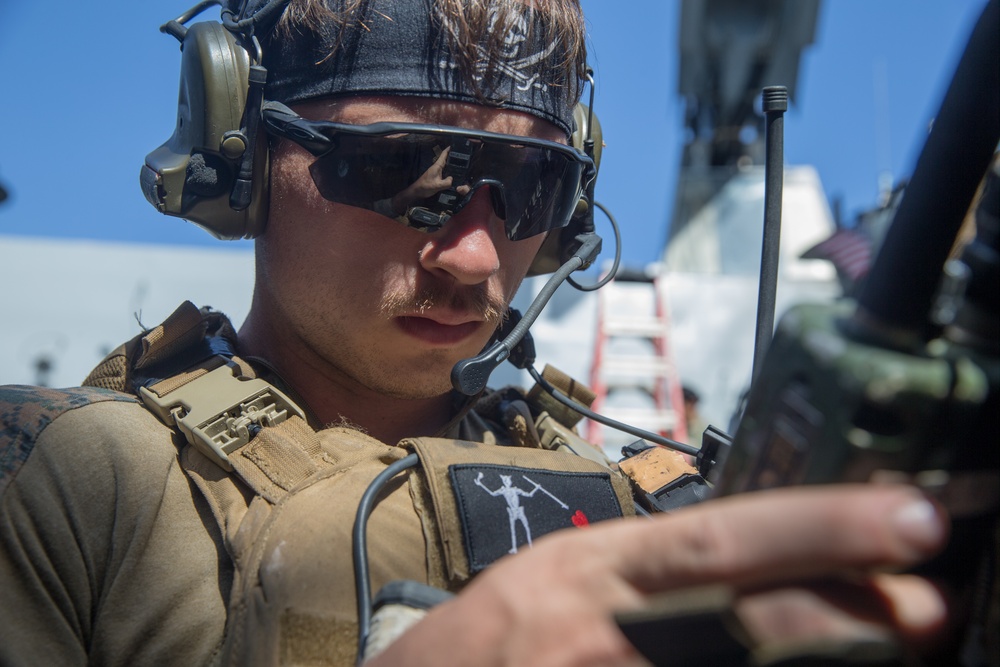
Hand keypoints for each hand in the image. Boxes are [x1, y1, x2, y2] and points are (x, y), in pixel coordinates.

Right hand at [370, 484, 949, 666]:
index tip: (902, 518)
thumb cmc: (490, 640)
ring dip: (812, 658)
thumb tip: (761, 574)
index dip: (815, 528)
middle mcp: (596, 618)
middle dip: (838, 603)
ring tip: (892, 640)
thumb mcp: (564, 579)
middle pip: (735, 605)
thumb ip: (651, 573)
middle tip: (925, 603)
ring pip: (725, 662)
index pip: (718, 534)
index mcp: (593, 565)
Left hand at [390, 148, 471, 214]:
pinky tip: (455, 174)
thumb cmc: (426, 186)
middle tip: (463, 157)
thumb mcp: (437, 185)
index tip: (456, 146)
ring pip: (446, 166)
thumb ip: (447, 182)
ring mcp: (437, 172)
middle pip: (446, 159)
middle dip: (454, 157)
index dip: (449, 149)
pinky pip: (445, 172)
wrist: (417, 191)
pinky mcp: (437, 176)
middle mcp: (437, 167)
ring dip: (452, 165)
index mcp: (437, 166)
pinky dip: (450, 171)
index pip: (443, 155)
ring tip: (462, 165)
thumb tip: (452, 179)